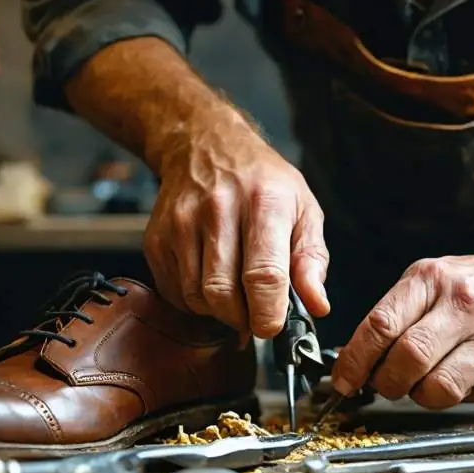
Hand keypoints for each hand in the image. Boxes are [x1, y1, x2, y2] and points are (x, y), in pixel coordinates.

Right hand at [144, 122, 329, 337]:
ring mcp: (181, 223)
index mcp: (264, 202)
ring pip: (196, 298)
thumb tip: (317, 305)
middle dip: (243, 318)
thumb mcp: (303, 209)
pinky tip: (210, 281)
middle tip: (256, 313)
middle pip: (223, 294)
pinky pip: (174, 292)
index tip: (273, 327)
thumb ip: (312, 260)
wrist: (205, 146)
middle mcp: (218, 209)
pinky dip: (195, 300)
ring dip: (218, 311)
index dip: (268, 314)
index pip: (263, 275)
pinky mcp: (156, 237)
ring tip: (235, 294)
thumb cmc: (261, 181)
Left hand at [328, 251, 473, 408]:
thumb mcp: (430, 280)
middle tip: (384, 384)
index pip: (382, 324)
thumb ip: (393, 314)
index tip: (344, 379)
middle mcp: (462, 305)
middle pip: (408, 358)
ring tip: (421, 384)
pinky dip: (451, 397)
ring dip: (418, 395)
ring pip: (438, 387)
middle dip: (386, 382)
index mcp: (431, 280)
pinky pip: (467, 396)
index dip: (355, 359)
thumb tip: (351, 357)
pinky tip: (454, 378)